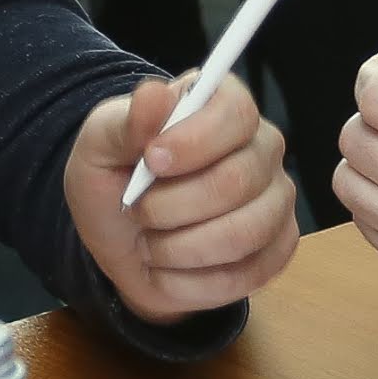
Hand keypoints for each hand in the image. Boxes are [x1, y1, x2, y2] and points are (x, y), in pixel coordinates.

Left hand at [66, 67, 299, 320]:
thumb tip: (154, 95)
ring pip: (244, 234)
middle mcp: (261, 148)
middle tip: (138, 211)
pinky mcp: (277, 250)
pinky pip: (245, 276)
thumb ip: (126, 124)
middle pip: (238, 180)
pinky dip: (190, 283)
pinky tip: (166, 271)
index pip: (236, 114)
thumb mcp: (100, 146)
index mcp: (223, 108)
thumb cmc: (115, 182)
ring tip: (149, 245)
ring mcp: (276, 201)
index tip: (151, 160)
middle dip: (173, 206)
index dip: (193, 141)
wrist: (122, 242)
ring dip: (179, 248)